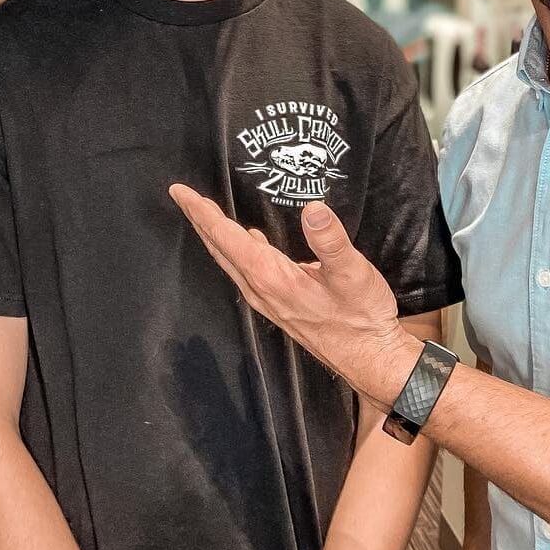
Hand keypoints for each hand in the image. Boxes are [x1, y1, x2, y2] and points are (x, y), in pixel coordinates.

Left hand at [169, 187, 416, 406]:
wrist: (369, 357)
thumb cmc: (361, 317)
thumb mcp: (352, 273)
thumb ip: (330, 241)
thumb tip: (313, 208)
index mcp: (270, 277)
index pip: (225, 237)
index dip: (202, 212)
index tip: (179, 191)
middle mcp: (261, 289)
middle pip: (220, 249)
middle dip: (200, 221)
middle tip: (183, 196)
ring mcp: (268, 300)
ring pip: (230, 261)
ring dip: (215, 236)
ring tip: (206, 214)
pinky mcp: (279, 305)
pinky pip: (246, 271)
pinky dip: (236, 250)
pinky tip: (247, 241)